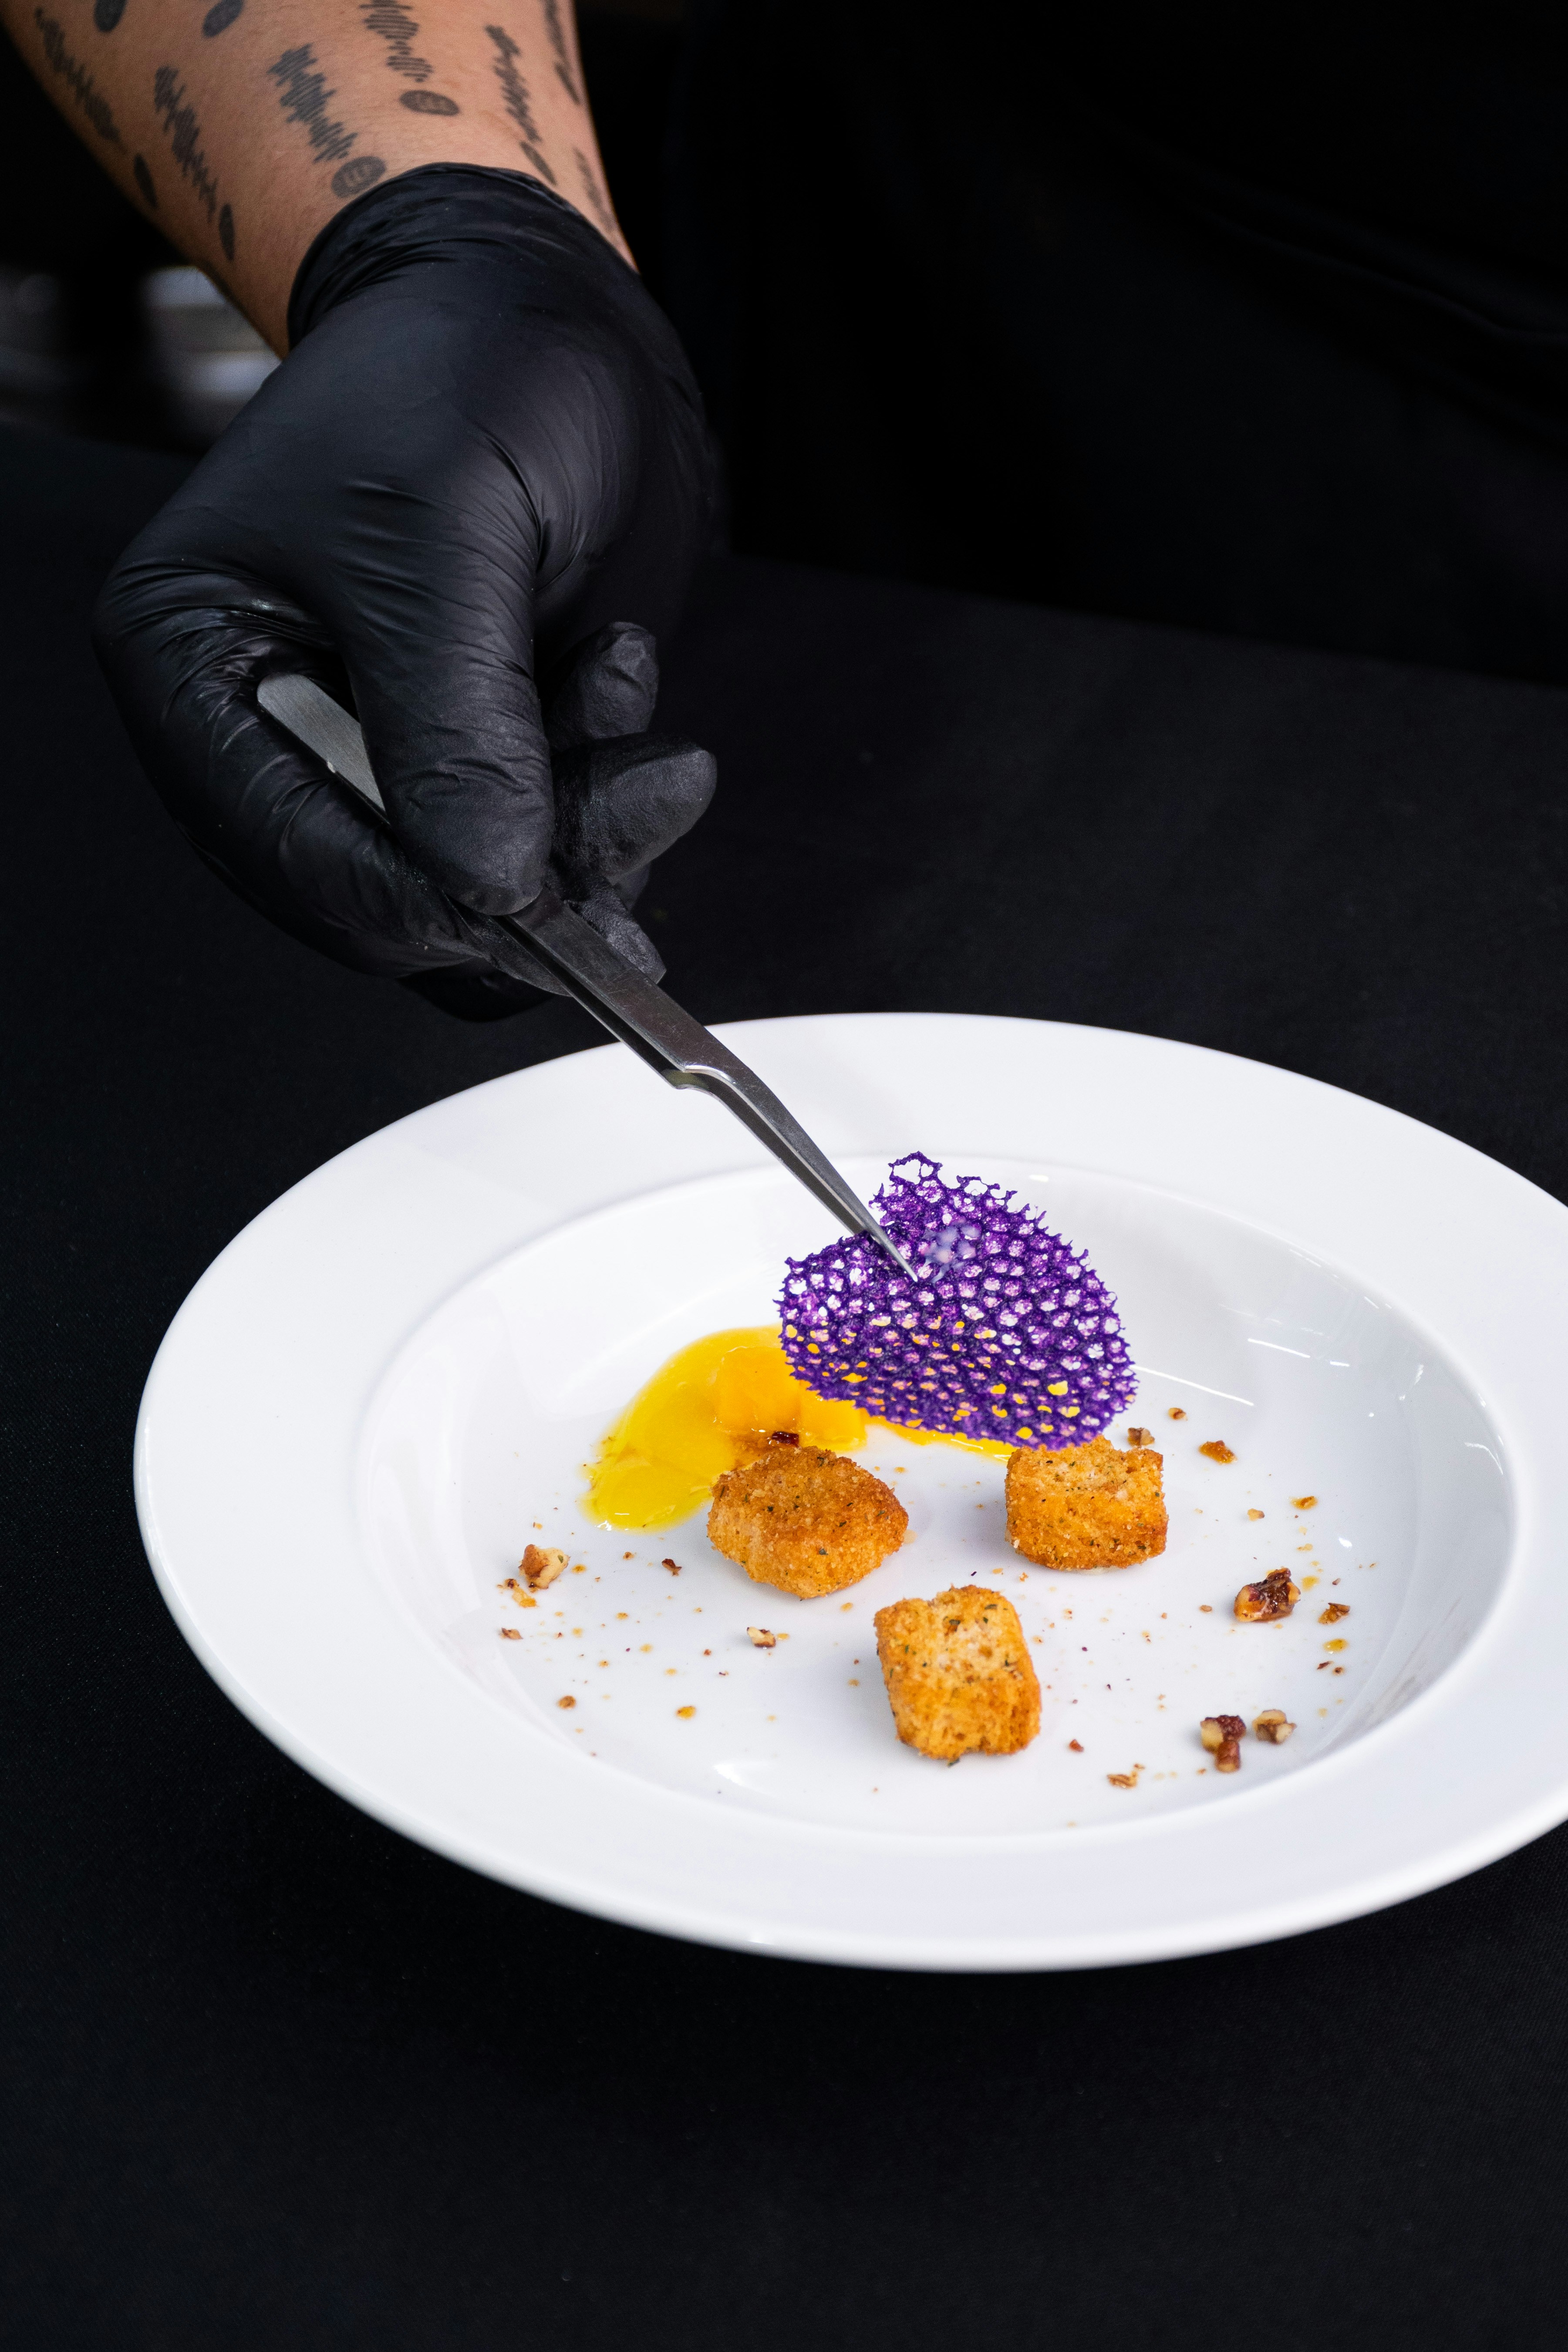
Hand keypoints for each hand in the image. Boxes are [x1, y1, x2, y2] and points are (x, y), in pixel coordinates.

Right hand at [94, 166, 716, 1018]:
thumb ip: (456, 724)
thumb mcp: (443, 538)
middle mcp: (274, 729)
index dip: (421, 902)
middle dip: (522, 868)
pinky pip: (538, 848)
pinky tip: (622, 676)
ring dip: (587, 823)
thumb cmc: (458, 374)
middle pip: (389, 897)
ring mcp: (378, 748)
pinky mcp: (473, 751)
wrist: (551, 316)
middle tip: (640, 794)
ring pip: (480, 888)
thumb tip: (485, 887)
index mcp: (196, 667)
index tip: (532, 898)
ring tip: (626, 682)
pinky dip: (607, 797)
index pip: (295, 858)